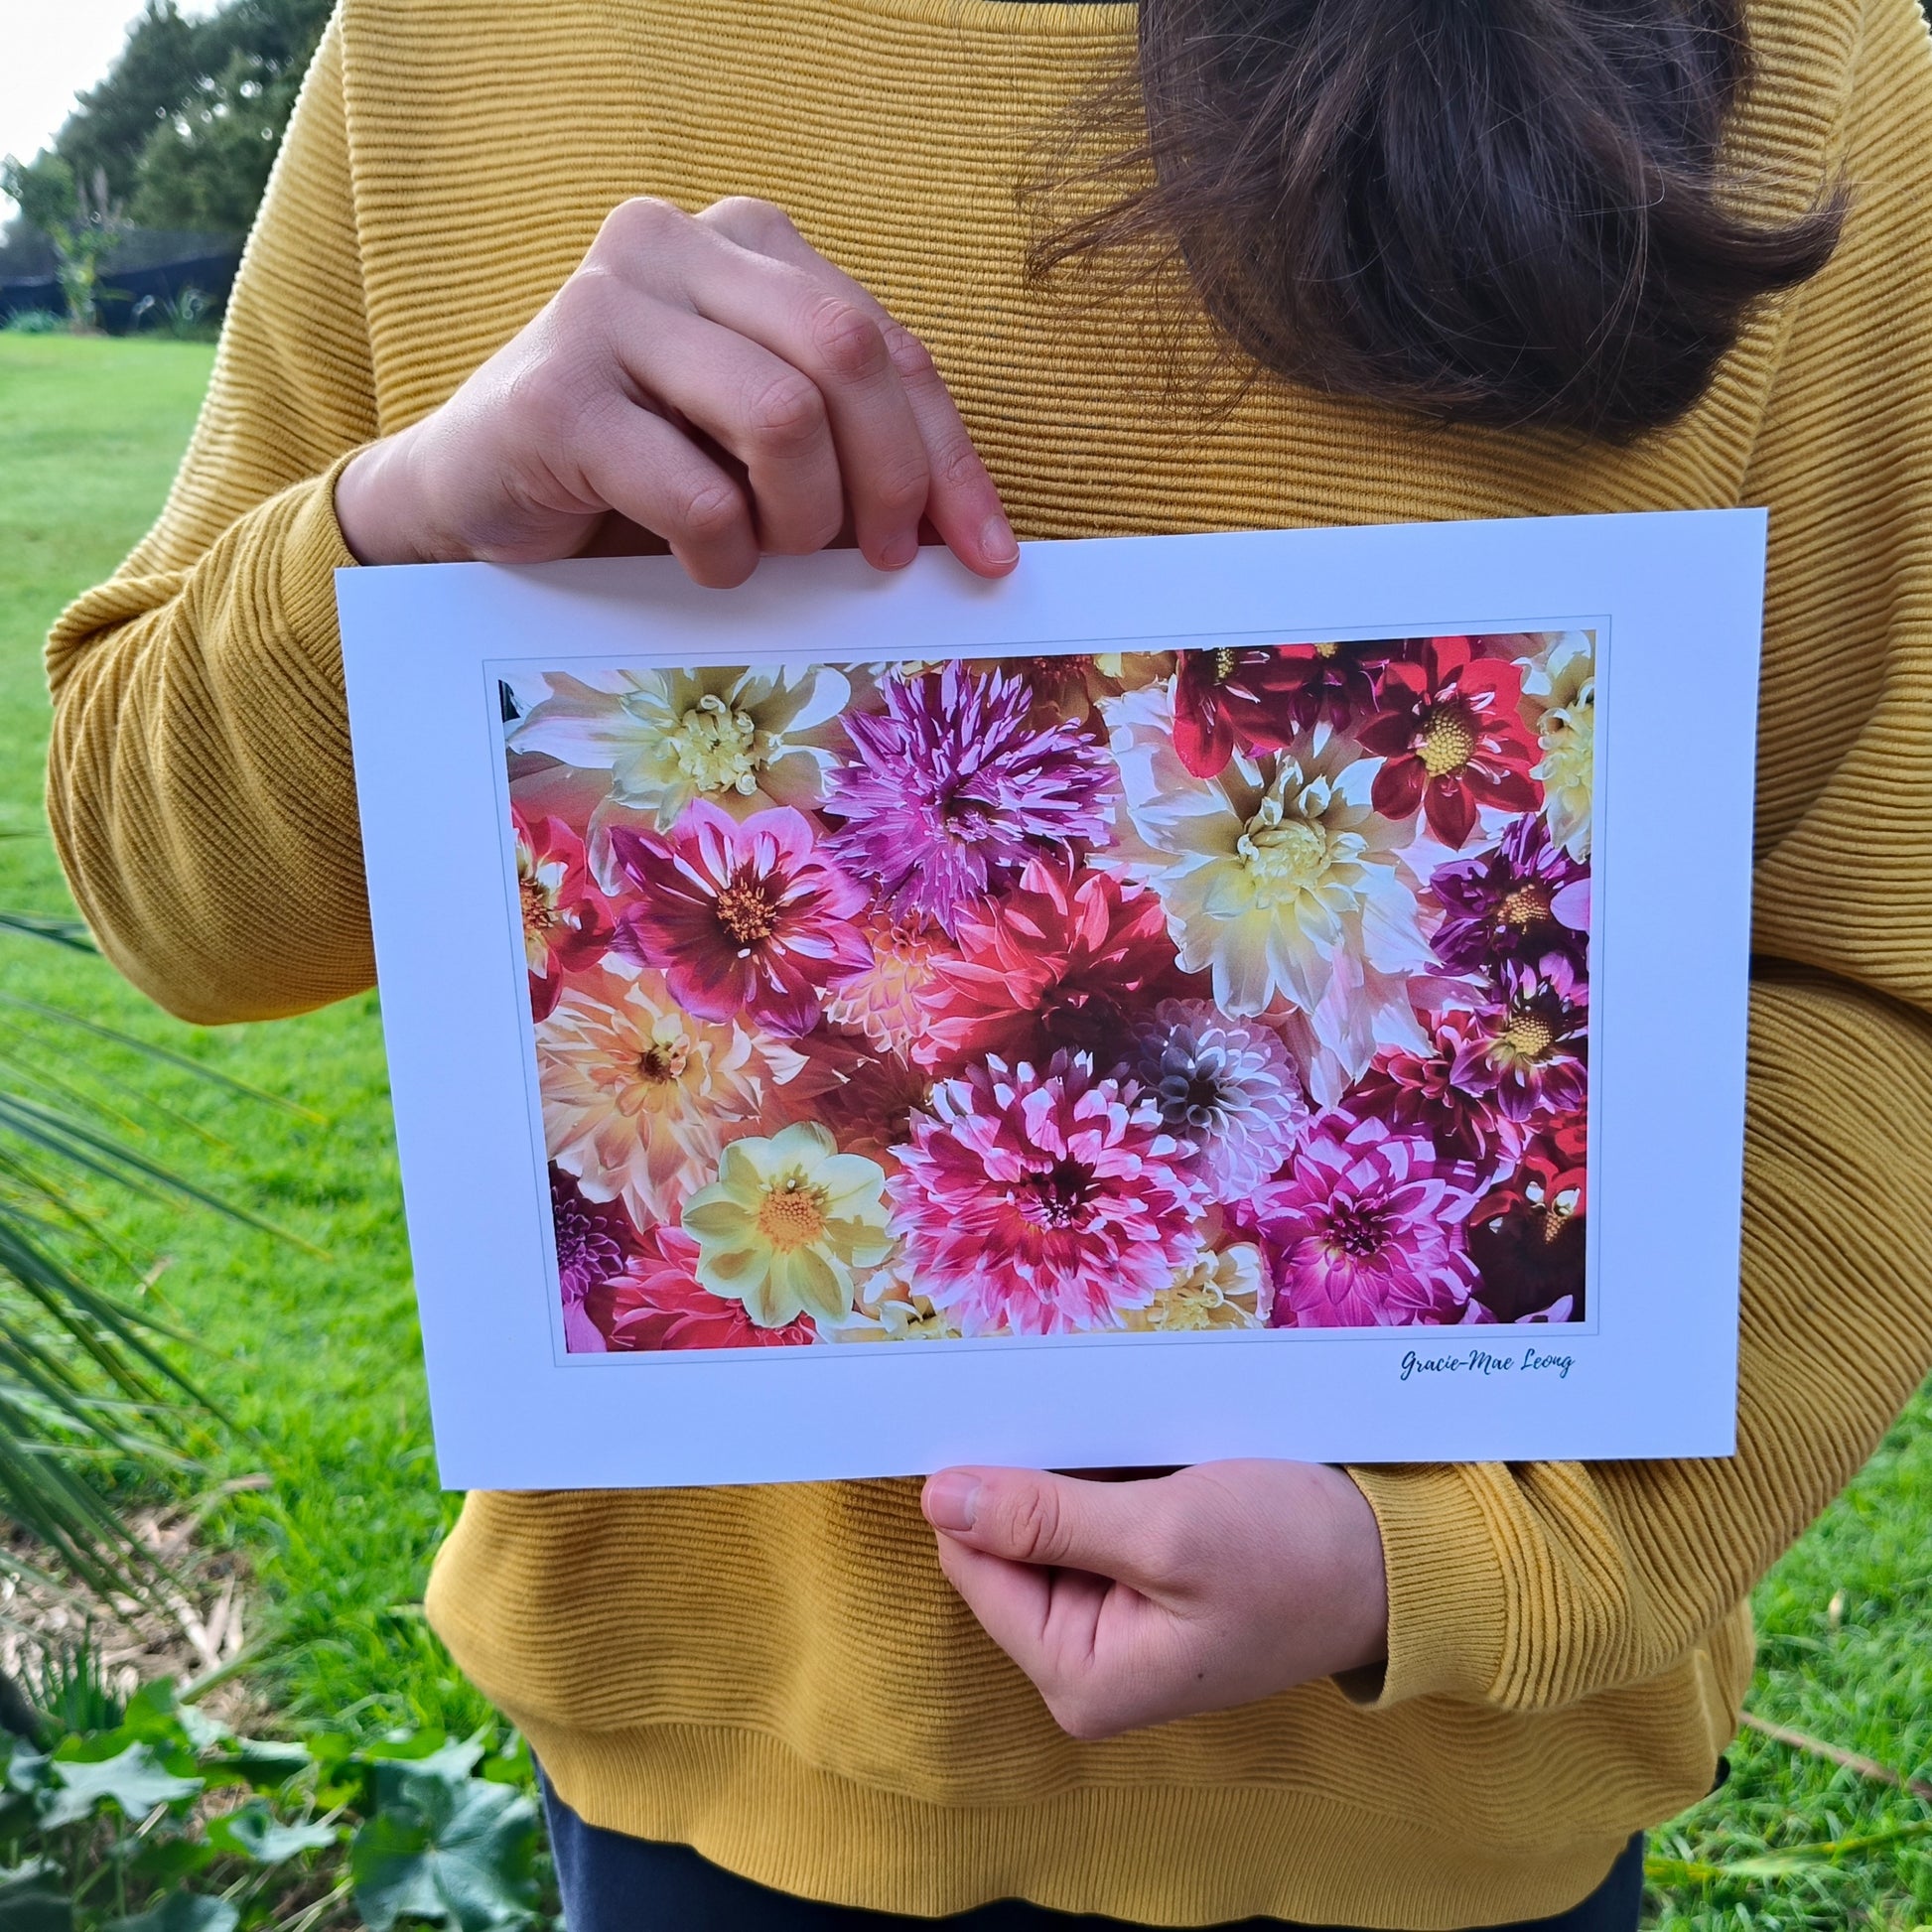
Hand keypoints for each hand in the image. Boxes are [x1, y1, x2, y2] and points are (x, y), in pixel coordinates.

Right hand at [334, 196, 1016, 585]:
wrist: (474, 499)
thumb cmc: (637, 473)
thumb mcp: (762, 447)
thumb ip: (852, 450)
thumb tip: (974, 538)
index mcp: (743, 242)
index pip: (888, 343)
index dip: (949, 457)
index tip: (986, 555)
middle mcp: (673, 245)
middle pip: (848, 353)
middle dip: (890, 480)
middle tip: (881, 561)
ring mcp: (605, 308)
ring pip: (782, 417)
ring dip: (801, 521)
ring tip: (770, 554)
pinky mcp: (554, 395)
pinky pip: (699, 495)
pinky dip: (724, 556)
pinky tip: (703, 565)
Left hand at [921, 1460, 1388, 1739]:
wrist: (1396, 1561)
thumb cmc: (1294, 1555)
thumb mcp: (1166, 1532)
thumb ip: (1045, 1519)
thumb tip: (938, 1497)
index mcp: (1079, 1678)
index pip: (975, 1565)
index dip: (984, 1488)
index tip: (1013, 1417)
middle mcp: (1085, 1665)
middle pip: (1004, 1545)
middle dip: (1035, 1478)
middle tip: (1086, 1421)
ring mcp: (1114, 1625)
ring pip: (1043, 1523)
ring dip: (1069, 1469)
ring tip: (1118, 1430)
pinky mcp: (1142, 1586)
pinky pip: (1087, 1519)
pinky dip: (1100, 1475)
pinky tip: (1133, 1446)